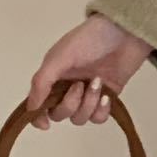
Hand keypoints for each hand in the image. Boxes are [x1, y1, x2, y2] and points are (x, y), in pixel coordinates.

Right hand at [26, 13, 152, 130]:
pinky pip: (98, 118)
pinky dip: (101, 111)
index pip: (39, 103)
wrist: (126, 32)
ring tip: (98, 83)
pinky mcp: (107, 96)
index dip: (39, 116)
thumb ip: (42, 82)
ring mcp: (88, 93)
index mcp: (54, 75)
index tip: (46, 124)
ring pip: (80, 118)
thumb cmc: (90, 40)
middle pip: (60, 114)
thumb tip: (30, 108)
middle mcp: (68, 87)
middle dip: (70, 104)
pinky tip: (107, 97)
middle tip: (81, 85)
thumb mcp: (61, 56)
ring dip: (88, 105)